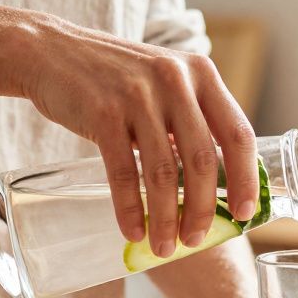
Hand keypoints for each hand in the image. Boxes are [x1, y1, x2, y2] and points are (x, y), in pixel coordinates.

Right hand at [14, 14, 257, 256]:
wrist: (52, 51)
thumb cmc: (116, 78)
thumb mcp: (165, 82)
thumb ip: (192, 119)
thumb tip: (217, 184)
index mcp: (201, 74)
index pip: (238, 134)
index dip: (246, 179)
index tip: (245, 214)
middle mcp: (175, 80)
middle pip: (202, 160)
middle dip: (202, 209)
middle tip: (195, 240)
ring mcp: (138, 95)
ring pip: (163, 172)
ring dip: (166, 217)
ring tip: (164, 246)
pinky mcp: (102, 113)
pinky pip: (123, 172)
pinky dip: (130, 208)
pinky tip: (133, 231)